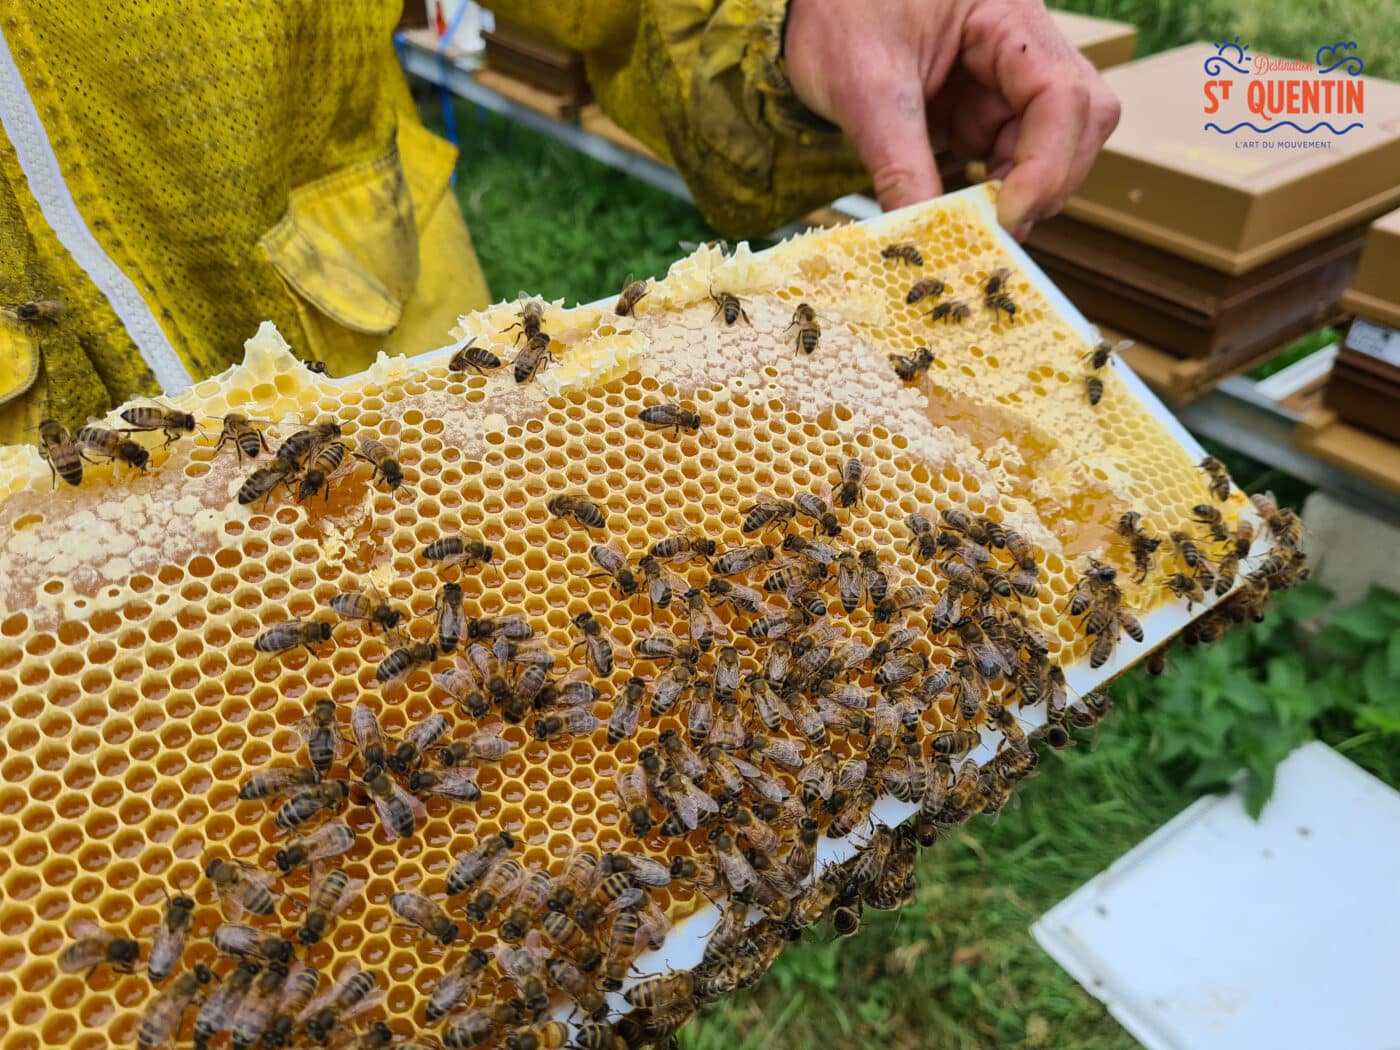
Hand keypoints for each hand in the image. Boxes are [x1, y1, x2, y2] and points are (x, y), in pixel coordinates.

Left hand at [784, 0, 1120, 235]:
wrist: (808, 6)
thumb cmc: (838, 11)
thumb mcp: (864, 87)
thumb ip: (898, 163)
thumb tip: (923, 237)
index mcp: (1008, 18)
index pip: (1063, 96)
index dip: (1047, 165)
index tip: (1006, 217)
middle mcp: (1022, 50)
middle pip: (1077, 125)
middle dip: (1043, 184)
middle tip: (992, 234)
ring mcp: (1005, 83)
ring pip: (1046, 151)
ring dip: (1013, 196)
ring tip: (963, 229)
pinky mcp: (980, 112)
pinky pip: (1005, 162)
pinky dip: (986, 196)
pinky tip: (955, 216)